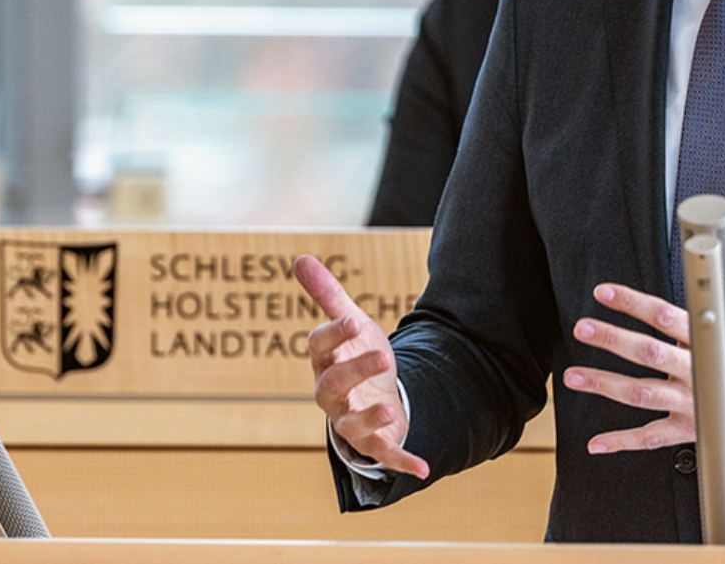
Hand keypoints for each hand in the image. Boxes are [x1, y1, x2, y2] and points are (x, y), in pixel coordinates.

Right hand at [295, 254, 429, 478]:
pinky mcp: (373, 442)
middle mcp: (330, 394)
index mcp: (324, 361)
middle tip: (384, 356)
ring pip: (352, 423)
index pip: (320, 346)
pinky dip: (402, 461)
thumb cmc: (356, 356)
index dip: (334, 335)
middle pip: (333, 385)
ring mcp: (350, 420)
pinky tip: (424, 466)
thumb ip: (328, 294)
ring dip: (370, 417)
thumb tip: (300, 258)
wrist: (372, 395)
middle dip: (356, 371)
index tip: (353, 320)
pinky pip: (384, 454)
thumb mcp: (349, 324)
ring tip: (392, 407)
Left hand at [562, 282, 724, 453]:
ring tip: (574, 376)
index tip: (606, 293)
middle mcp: (699, 373)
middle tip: (583, 328)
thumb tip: (708, 271)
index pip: (666, 317)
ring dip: (605, 384)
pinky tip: (598, 442)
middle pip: (647, 353)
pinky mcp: (694, 431)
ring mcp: (694, 404)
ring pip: (641, 394)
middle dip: (612, 339)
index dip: (633, 304)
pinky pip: (653, 438)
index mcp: (712, 341)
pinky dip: (623, 442)